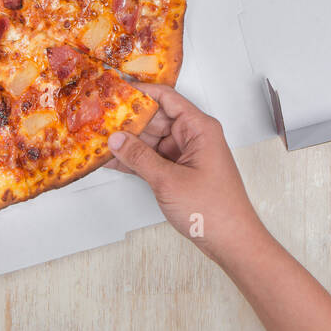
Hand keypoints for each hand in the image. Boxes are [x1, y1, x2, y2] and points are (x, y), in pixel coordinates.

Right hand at [108, 84, 264, 262]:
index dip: (141, 92)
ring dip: (129, 142)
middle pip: (156, 118)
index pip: (167, 98)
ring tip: (99, 139)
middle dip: (129, 120)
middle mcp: (194, 137)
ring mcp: (187, 155)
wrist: (231, 241)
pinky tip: (113, 160)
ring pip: (152, 140)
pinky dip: (136, 160)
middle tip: (100, 119)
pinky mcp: (181, 171)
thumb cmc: (213, 210)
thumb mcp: (169, 180)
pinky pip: (154, 158)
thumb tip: (117, 139)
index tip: (116, 90)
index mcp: (199, 128)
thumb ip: (139, 158)